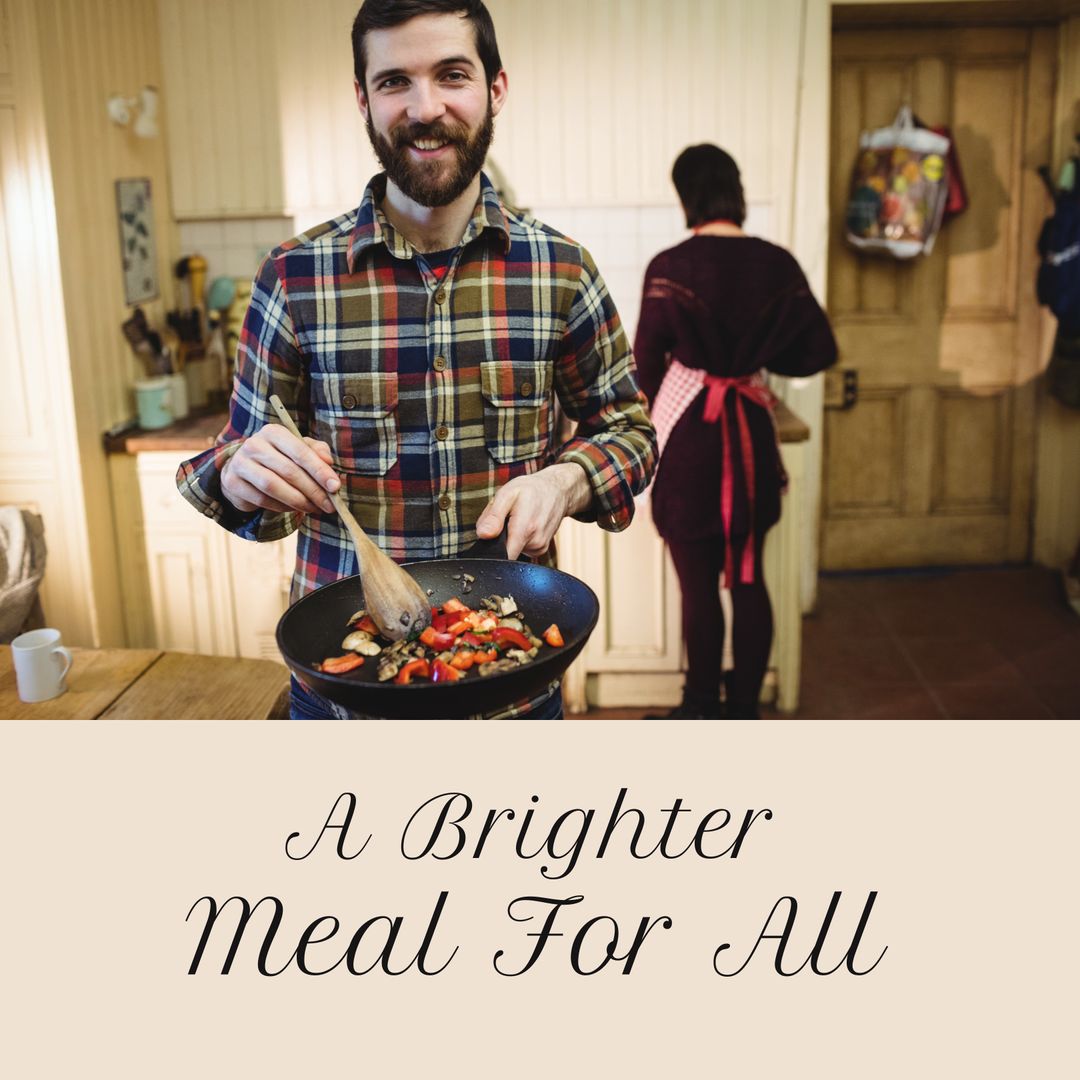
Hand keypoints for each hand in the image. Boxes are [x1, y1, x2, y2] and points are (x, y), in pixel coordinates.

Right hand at [221, 423, 340, 514]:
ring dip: (299, 501)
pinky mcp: (233, 482)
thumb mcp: (299, 450)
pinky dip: (282, 507)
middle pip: (289, 471)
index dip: (319, 470)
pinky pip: (262, 499)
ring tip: (314, 508)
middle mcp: (254, 444)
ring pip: (274, 486)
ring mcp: (240, 463)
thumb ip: (317, 452)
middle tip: (329, 505)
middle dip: (313, 491)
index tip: (335, 487)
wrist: (244, 470)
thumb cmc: (280, 458)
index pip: (300, 451)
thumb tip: (328, 462)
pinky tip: (294, 508)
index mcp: (273, 432)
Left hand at [476, 462, 590, 559]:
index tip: (492, 535)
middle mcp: (535, 542)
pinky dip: (519, 539)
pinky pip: (522, 549)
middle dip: (499, 537)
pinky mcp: (541, 549)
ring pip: (513, 549)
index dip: (491, 549)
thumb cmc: (532, 489)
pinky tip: (524, 525)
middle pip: (504, 551)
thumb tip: (482, 535)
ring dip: (509, 537)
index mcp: (524, 529)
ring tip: (516, 518)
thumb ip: (493, 516)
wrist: (558, 490)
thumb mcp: (507, 494)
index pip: (502, 556)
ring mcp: (540, 547)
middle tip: (505, 518)